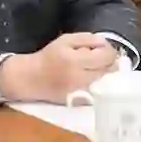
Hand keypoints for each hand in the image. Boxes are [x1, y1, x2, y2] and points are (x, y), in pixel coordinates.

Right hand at [0, 33, 118, 102]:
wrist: (30, 79)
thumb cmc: (49, 56)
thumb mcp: (67, 40)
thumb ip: (89, 39)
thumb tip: (107, 44)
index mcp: (76, 61)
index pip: (106, 57)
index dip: (110, 51)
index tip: (103, 49)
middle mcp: (80, 79)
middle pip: (110, 71)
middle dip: (110, 63)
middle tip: (102, 59)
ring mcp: (80, 93)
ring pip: (106, 83)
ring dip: (107, 74)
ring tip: (97, 68)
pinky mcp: (79, 102)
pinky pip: (99, 92)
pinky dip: (100, 85)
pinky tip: (93, 79)